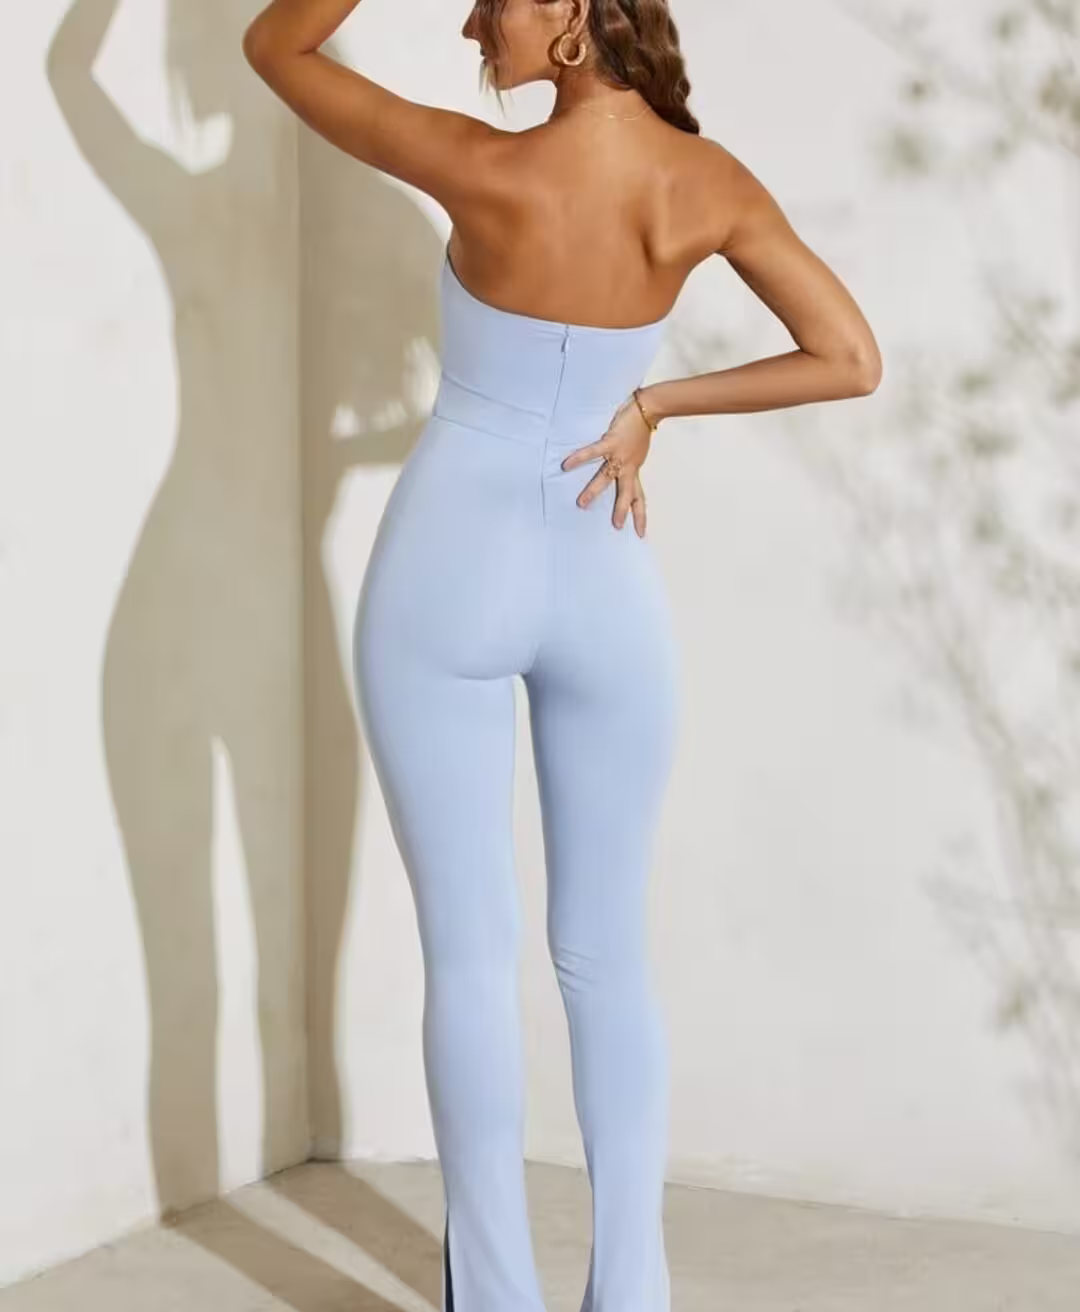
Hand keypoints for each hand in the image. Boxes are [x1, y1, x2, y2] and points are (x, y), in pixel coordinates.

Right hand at [560, 392, 652, 535]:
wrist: (650, 409)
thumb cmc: (641, 428)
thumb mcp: (637, 452)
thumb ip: (629, 461)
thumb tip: (622, 465)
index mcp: (634, 470)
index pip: (638, 497)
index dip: (640, 515)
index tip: (640, 533)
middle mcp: (628, 466)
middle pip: (625, 493)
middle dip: (620, 510)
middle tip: (615, 527)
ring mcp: (619, 455)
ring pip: (606, 477)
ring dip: (594, 490)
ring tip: (581, 503)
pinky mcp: (611, 441)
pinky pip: (593, 451)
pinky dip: (580, 458)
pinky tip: (566, 464)